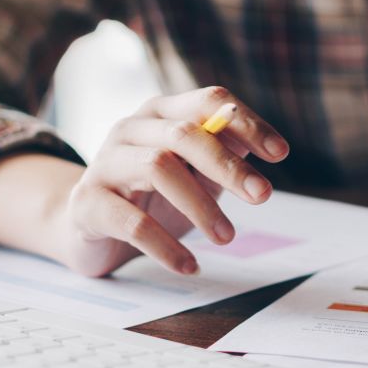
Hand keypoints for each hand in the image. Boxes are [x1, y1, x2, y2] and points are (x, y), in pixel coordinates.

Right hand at [63, 86, 288, 276]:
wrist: (87, 226)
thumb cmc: (150, 195)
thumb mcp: (194, 173)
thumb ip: (225, 155)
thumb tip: (264, 146)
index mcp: (161, 113)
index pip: (209, 101)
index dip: (248, 123)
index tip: (281, 154)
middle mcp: (130, 128)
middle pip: (184, 134)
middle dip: (228, 166)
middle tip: (263, 196)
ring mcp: (104, 162)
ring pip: (158, 168)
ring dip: (201, 205)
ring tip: (227, 237)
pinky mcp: (87, 203)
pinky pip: (132, 222)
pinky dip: (166, 246)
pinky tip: (190, 265)